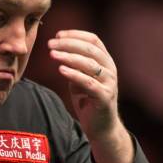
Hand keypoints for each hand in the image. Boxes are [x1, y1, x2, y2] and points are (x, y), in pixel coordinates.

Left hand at [48, 30, 133, 162]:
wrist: (102, 127)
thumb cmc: (89, 100)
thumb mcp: (80, 78)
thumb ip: (74, 64)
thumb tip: (58, 47)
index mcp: (106, 61)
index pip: (93, 40)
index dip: (75, 35)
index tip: (58, 35)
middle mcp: (110, 69)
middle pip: (90, 49)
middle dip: (69, 44)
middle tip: (51, 44)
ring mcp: (109, 83)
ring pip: (89, 64)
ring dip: (69, 57)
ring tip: (52, 54)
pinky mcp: (104, 97)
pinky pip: (88, 83)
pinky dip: (74, 74)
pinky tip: (61, 69)